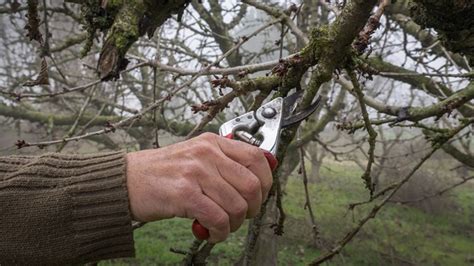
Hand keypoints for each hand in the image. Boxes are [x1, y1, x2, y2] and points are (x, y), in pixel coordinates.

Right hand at [125, 133, 273, 242]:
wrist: (125, 180)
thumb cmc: (162, 172)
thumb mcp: (196, 156)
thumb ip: (223, 163)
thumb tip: (257, 179)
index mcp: (212, 142)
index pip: (256, 157)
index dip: (266, 180)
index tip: (260, 195)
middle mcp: (207, 153)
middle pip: (252, 185)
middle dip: (253, 207)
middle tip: (242, 215)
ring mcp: (196, 172)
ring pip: (237, 205)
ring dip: (234, 224)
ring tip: (221, 226)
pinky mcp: (184, 194)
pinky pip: (218, 219)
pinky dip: (220, 232)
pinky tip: (211, 233)